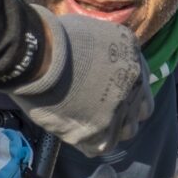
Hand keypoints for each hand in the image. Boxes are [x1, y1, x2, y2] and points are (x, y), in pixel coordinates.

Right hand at [7, 9, 153, 156]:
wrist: (35, 56)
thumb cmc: (57, 37)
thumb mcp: (97, 31)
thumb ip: (109, 49)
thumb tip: (103, 58)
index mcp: (134, 60)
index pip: (142, 86)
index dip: (126, 91)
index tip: (108, 93)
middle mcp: (134, 87)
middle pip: (139, 112)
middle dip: (124, 112)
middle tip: (99, 109)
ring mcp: (116, 112)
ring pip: (124, 132)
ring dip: (109, 128)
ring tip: (86, 122)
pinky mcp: (95, 133)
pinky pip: (99, 146)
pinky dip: (89, 142)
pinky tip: (75, 131)